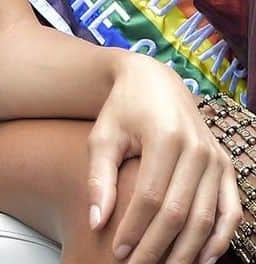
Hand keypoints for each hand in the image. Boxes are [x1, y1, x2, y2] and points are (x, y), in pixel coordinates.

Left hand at [87, 56, 240, 263]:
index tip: (117, 252)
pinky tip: (201, 260)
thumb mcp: (103, 136)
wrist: (154, 81)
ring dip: (186, 252)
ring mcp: (216, 158)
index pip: (151, 197)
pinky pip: (230, 211)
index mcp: (165, 137)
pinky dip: (219, 239)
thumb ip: (98, 177)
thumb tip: (97, 222)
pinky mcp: (226, 166)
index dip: (135, 229)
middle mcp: (197, 148)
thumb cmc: (122, 110)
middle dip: (157, 247)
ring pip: (206, 218)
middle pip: (179, 213)